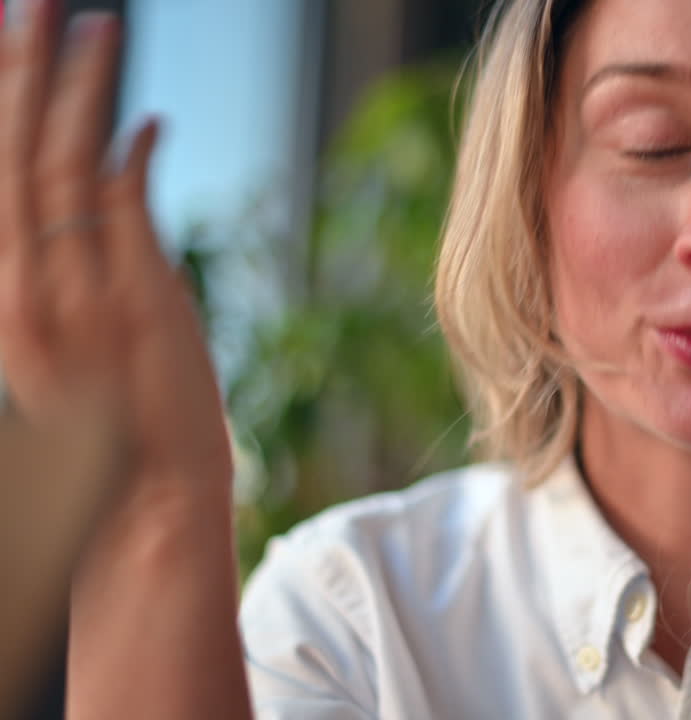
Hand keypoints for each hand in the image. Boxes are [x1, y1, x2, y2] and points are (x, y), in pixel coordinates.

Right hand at [0, 0, 231, 509]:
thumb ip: (84, 255)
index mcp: (6, 295)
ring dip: (75, 92)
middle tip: (31, 1)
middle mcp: (24, 288)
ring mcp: (77, 293)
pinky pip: (125, 210)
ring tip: (88, 26)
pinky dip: (132, 157)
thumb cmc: (112, 431)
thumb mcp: (79, 339)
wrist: (143, 504)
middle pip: (12, 156)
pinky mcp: (134, 303)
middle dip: (18, 72)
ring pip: (61, 168)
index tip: (7, 42)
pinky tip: (146, 117)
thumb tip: (111, 167)